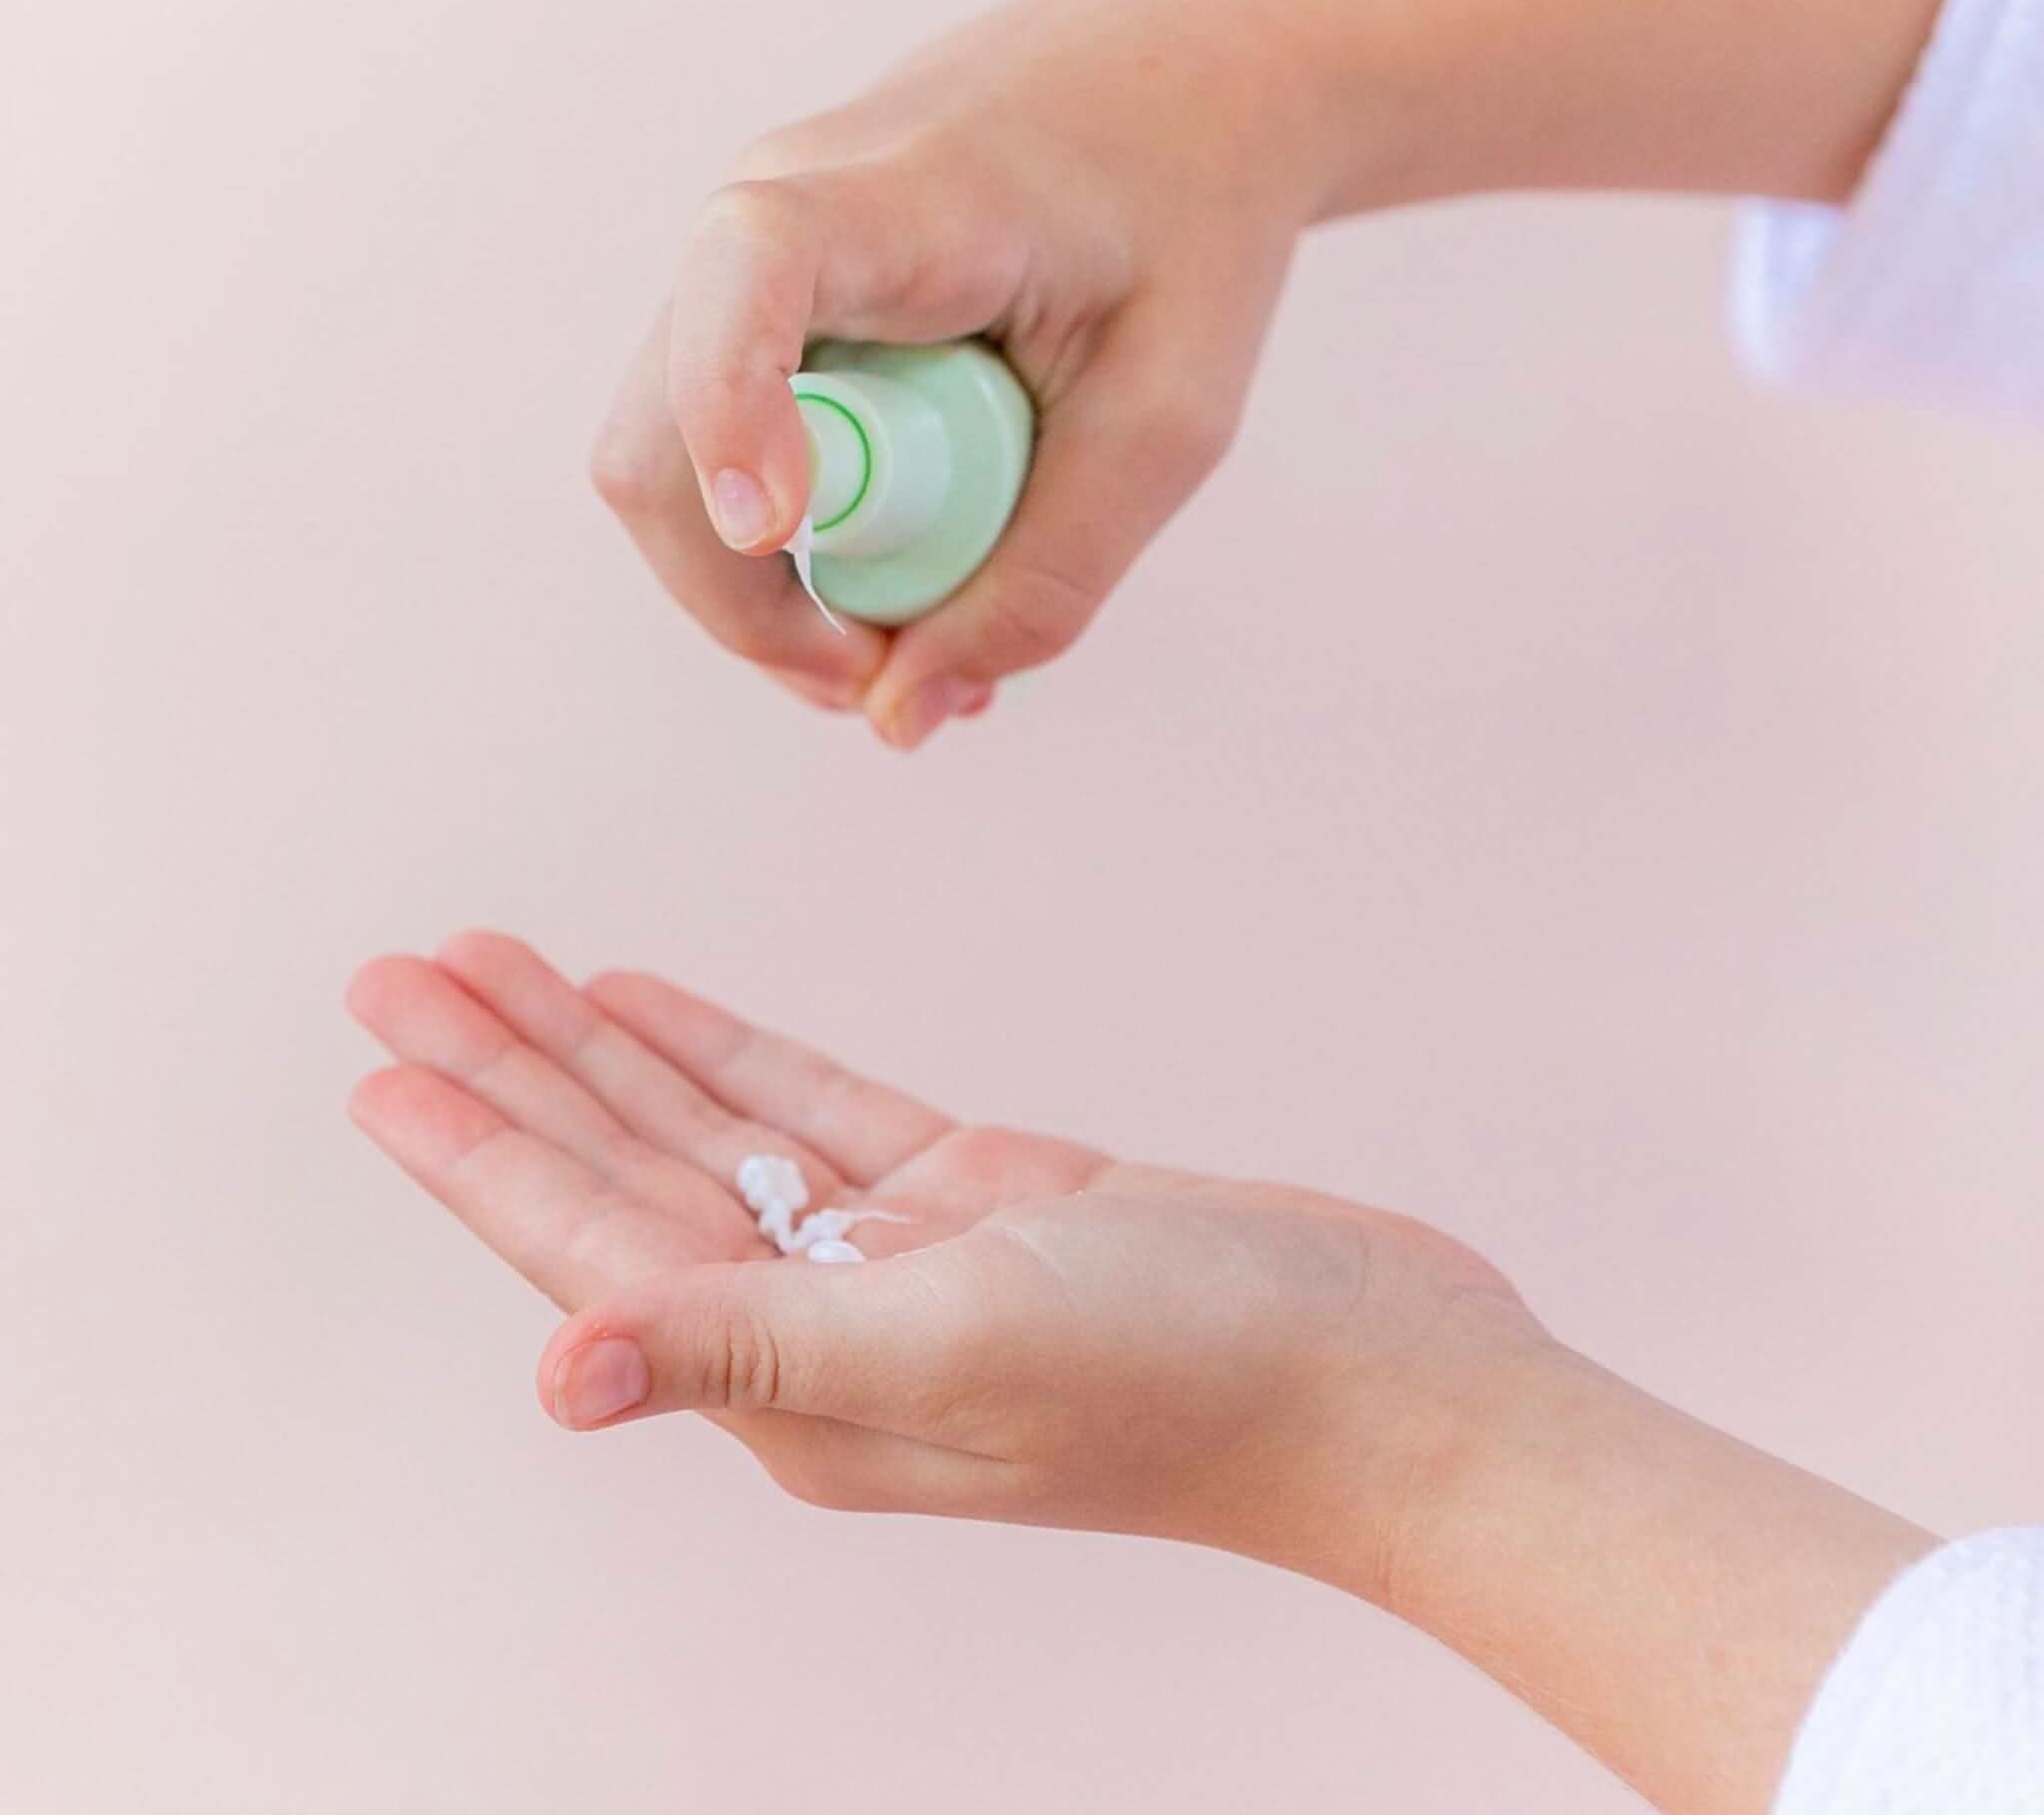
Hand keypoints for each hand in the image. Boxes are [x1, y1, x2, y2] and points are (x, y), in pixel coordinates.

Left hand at [345, 931, 1537, 1582]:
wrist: (1384, 1374)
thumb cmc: (1196, 1376)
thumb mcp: (963, 1343)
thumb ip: (755, 1341)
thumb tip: (560, 1376)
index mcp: (796, 1385)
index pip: (594, 1247)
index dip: (483, 1151)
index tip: (385, 1061)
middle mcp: (826, 1327)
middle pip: (628, 1178)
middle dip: (512, 1074)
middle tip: (405, 975)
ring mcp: (904, 1259)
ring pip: (710, 1133)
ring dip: (603, 1051)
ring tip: (504, 966)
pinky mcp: (979, 1203)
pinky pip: (818, 1114)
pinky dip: (733, 1056)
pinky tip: (659, 1003)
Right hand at [589, 0, 1325, 745]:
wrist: (1183, 83)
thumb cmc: (1192, 224)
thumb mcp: (1169, 422)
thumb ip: (1049, 577)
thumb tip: (902, 718)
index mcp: (900, 198)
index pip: (751, 271)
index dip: (731, 414)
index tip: (777, 535)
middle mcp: (777, 214)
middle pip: (658, 439)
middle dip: (746, 601)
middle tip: (876, 682)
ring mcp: (751, 265)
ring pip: (672, 467)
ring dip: (762, 593)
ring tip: (900, 651)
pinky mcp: (761, 308)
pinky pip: (721, 451)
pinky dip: (789, 548)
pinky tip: (892, 588)